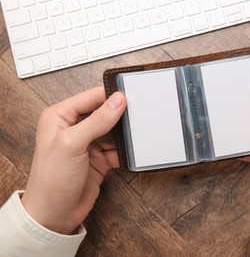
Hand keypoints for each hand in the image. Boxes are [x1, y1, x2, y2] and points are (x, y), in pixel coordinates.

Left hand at [21, 87, 125, 234]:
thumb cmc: (51, 180)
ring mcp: (88, 144)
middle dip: (120, 115)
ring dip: (124, 135)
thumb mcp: (72, 143)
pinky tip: (130, 152)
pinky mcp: (99, 159)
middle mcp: (74, 128)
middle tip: (136, 116)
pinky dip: (125, 151)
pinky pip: (117, 148)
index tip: (130, 95)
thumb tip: (117, 101)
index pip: (91, 97)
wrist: (55, 215)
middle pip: (104, 113)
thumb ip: (97, 120)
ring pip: (113, 131)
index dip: (110, 95)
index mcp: (60, 117)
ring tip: (135, 135)